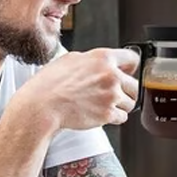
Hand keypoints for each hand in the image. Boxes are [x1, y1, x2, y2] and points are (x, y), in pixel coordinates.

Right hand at [16, 48, 139, 130]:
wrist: (42, 106)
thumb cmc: (49, 84)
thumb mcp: (69, 59)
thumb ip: (90, 60)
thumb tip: (98, 63)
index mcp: (102, 58)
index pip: (132, 58)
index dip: (130, 66)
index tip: (129, 71)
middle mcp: (110, 75)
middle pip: (134, 85)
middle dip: (125, 91)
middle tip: (113, 94)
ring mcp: (111, 95)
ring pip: (130, 102)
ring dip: (120, 105)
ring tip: (103, 105)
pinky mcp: (107, 114)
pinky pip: (122, 117)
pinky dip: (114, 118)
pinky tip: (101, 114)